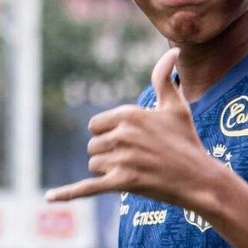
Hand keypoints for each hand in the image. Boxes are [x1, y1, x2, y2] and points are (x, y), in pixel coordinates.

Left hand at [45, 48, 220, 208]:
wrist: (199, 178)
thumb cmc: (186, 140)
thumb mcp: (175, 106)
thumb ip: (163, 78)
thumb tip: (172, 50)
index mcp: (129, 114)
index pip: (95, 125)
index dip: (109, 134)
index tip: (131, 141)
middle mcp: (123, 133)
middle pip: (93, 146)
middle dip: (109, 153)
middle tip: (137, 158)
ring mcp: (122, 158)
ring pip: (94, 165)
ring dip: (109, 171)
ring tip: (137, 170)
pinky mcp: (122, 182)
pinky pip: (87, 187)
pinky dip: (67, 193)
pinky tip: (48, 198)